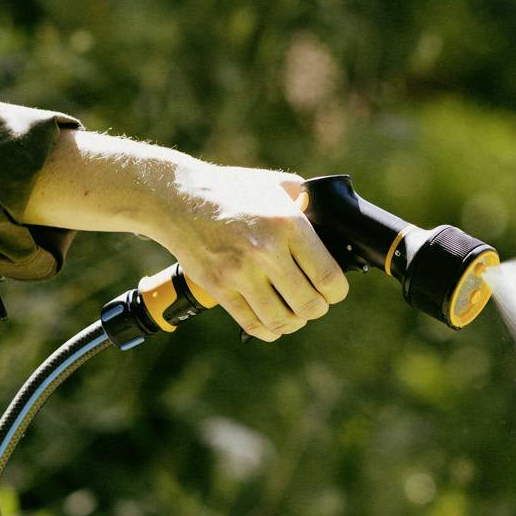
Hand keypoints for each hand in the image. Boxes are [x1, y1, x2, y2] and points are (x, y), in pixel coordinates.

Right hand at [15, 130, 351, 341]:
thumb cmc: (234, 190)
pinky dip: (270, 329)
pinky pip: (254, 325)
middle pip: (310, 306)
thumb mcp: (278, 185)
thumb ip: (310, 206)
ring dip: (294, 322)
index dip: (337, 292)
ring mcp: (239, 273)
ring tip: (293, 311)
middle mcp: (265, 251)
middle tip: (312, 300)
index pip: (329, 278)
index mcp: (288, 225)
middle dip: (317, 308)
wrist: (178, 198)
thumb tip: (336, 227)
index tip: (333, 290)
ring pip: (283, 322)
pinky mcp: (219, 289)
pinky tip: (272, 320)